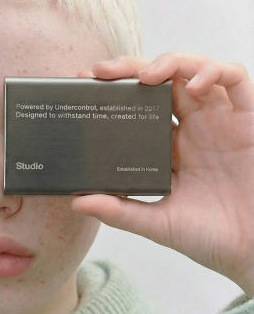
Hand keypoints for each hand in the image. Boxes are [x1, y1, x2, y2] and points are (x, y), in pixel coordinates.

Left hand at [71, 53, 253, 295]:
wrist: (253, 251)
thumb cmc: (210, 238)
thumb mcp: (158, 223)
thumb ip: (120, 212)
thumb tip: (76, 202)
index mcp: (169, 150)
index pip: (138, 109)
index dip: (115, 94)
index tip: (84, 88)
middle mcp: (193, 130)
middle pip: (161, 83)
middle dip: (131, 69)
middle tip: (101, 71)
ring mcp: (220, 122)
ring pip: (194, 71)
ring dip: (171, 63)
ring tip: (147, 76)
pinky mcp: (249, 120)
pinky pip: (236, 81)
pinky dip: (215, 73)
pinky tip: (195, 85)